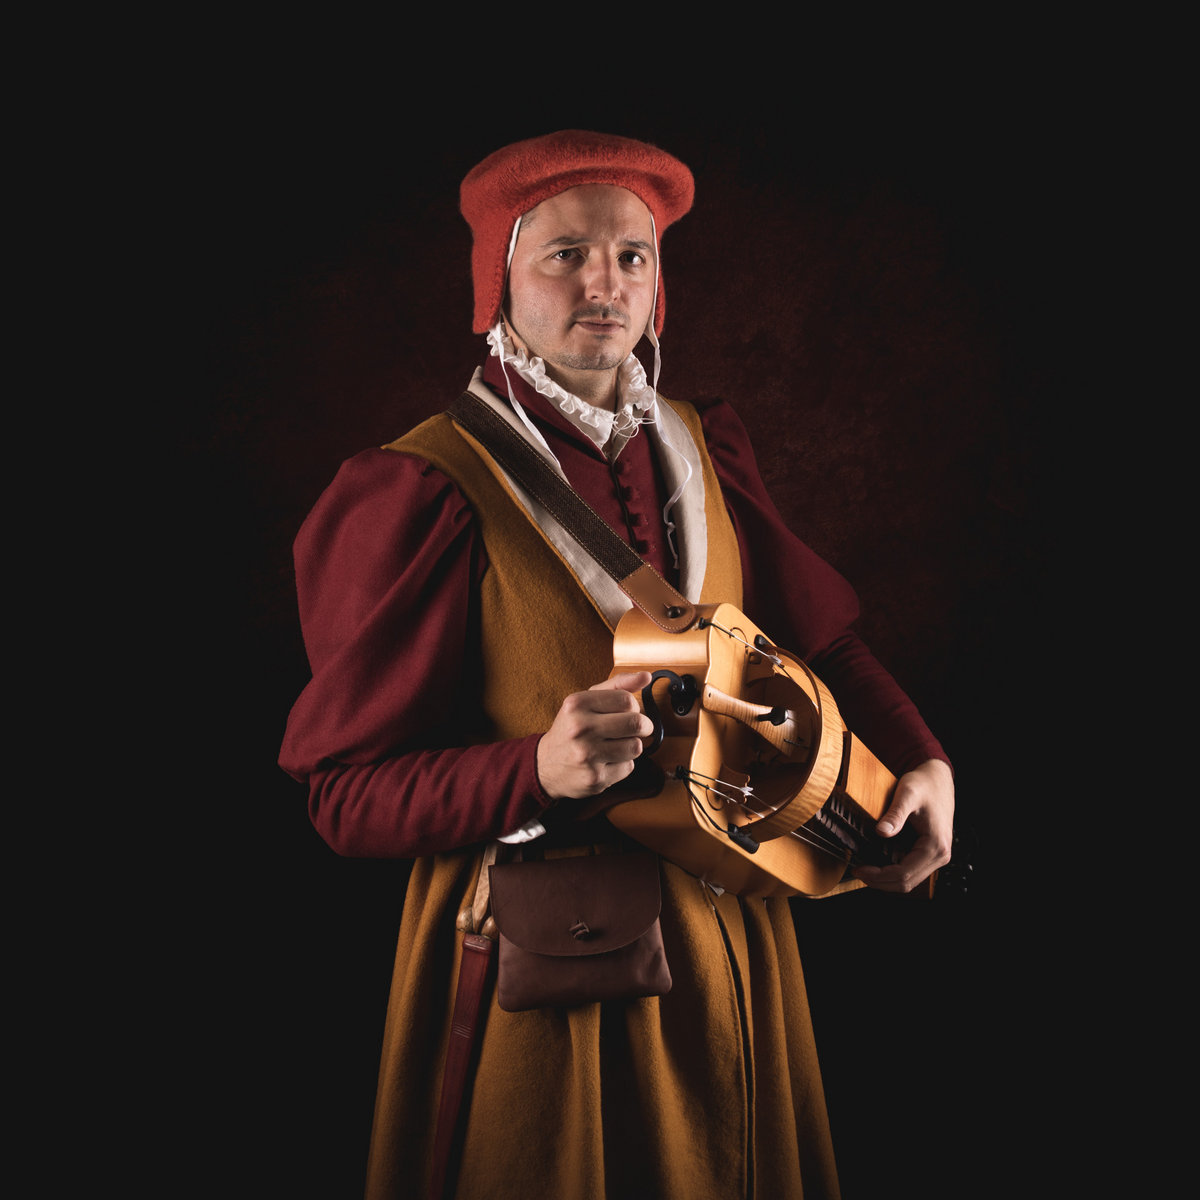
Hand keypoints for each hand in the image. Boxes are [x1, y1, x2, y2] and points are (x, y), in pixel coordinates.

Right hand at [536, 672, 653, 800]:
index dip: (634, 707)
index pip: (627, 700)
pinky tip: (606, 762)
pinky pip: (628, 767)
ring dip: (631, 746)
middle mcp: (580, 728)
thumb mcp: (586, 700)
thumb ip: (617, 685)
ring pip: (636, 747)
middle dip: (643, 726)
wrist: (546, 766)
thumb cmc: (572, 728)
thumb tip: (646, 676)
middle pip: (636, 723)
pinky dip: (622, 764)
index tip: (629, 712)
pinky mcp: (595, 778)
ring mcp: (587, 755)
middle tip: (635, 729)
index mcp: (577, 704)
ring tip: (616, 745)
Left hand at [853, 758, 954, 893]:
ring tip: (865, 870)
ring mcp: (937, 857)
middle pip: (907, 883)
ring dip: (886, 880)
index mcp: (935, 846)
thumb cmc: (924, 785)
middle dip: (880, 881)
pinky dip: (894, 872)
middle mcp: (940, 856)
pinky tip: (878, 863)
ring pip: (910, 880)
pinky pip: (912, 871)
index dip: (879, 876)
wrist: (937, 779)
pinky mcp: (931, 853)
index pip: (904, 873)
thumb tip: (881, 832)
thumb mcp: (907, 794)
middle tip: (858, 872)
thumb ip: (895, 814)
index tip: (858, 869)